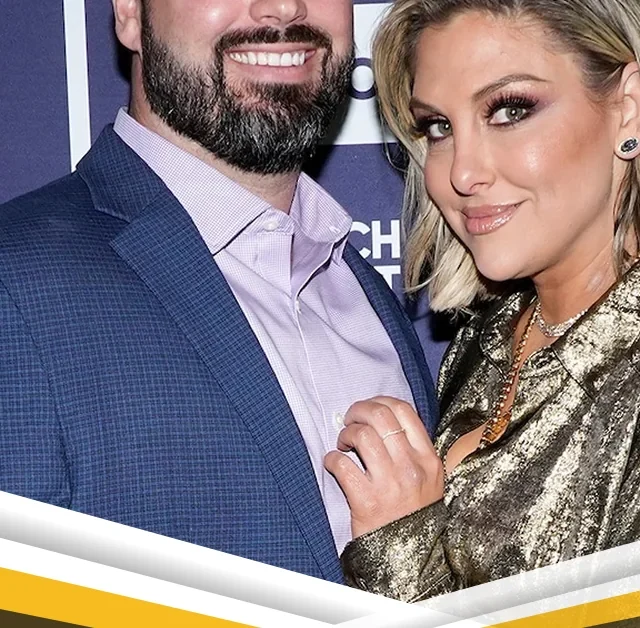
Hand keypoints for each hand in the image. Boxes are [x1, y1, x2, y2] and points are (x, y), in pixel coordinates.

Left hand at [325, 396, 443, 537]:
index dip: (380, 401)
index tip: (368, 407)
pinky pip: (342, 465)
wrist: (409, 558)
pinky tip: (333, 463)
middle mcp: (411, 467)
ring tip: (344, 443)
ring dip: (346, 433)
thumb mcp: (428, 479)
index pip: (404, 410)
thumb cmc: (414, 513)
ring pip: (362, 435)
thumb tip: (383, 419)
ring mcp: (390, 484)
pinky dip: (332, 458)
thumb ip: (412, 450)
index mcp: (428, 458)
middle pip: (380, 416)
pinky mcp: (367, 501)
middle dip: (358, 411)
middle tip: (349, 419)